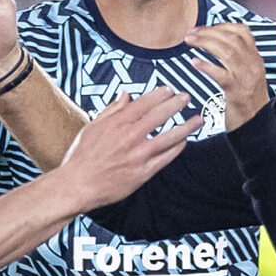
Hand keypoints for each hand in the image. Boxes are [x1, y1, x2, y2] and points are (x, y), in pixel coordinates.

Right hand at [58, 87, 202, 211]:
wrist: (77, 185)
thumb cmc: (82, 156)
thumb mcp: (93, 127)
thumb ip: (112, 110)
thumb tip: (125, 94)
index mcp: (117, 123)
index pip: (144, 103)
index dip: (159, 94)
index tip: (170, 89)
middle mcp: (129, 136)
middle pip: (159, 115)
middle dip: (176, 104)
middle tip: (187, 97)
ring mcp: (138, 155)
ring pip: (168, 137)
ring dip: (186, 127)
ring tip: (198, 120)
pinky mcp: (142, 173)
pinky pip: (165, 158)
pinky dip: (177, 149)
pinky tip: (184, 142)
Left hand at [185, 22, 270, 127]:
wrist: (257, 128)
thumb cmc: (248, 103)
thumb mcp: (249, 76)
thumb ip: (239, 60)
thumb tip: (221, 44)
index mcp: (256, 59)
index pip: (243, 32)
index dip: (222, 26)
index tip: (204, 28)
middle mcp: (253, 65)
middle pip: (232, 38)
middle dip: (209, 32)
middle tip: (191, 33)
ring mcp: (246, 79)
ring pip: (227, 52)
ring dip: (205, 43)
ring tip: (189, 41)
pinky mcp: (236, 93)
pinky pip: (220, 74)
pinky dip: (206, 66)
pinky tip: (194, 63)